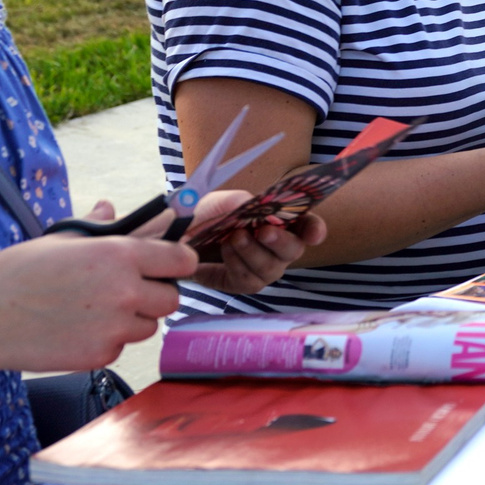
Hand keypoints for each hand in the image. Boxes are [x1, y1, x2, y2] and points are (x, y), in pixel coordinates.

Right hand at [0, 221, 196, 388]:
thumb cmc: (16, 273)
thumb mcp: (59, 239)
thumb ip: (96, 227)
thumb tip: (110, 209)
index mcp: (119, 255)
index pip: (181, 260)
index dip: (178, 262)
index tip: (170, 265)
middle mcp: (125, 291)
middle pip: (171, 298)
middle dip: (155, 294)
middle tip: (129, 291)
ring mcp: (115, 327)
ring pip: (149, 325)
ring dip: (133, 319)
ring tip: (94, 310)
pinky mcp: (101, 355)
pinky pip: (121, 346)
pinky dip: (108, 340)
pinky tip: (77, 329)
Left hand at [171, 190, 327, 295]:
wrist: (171, 240)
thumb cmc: (200, 218)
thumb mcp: (213, 203)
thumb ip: (232, 201)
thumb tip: (250, 203)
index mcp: (277, 221)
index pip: (306, 226)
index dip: (314, 229)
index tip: (314, 234)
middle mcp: (275, 246)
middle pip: (294, 250)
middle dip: (281, 241)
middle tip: (263, 231)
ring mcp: (261, 268)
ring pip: (272, 268)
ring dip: (253, 253)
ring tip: (232, 239)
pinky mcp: (243, 283)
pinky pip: (250, 281)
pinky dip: (238, 265)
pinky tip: (224, 252)